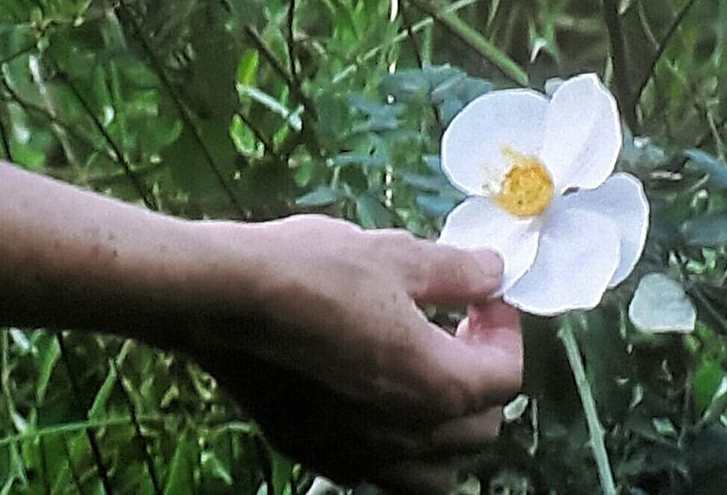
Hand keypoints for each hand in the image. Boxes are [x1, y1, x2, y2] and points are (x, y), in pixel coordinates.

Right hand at [189, 215, 521, 493]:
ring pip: (435, 470)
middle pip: (480, 428)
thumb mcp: (396, 255)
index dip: (505, 329)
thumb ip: (457, 272)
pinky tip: (374, 401)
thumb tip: (492, 273)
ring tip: (424, 377)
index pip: (506, 376)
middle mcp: (405, 437)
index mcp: (438, 386)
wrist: (220, 298)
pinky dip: (395, 447)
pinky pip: (378, 471)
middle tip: (459, 327)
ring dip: (446, 428)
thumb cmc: (310, 272)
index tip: (484, 297)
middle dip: (482, 376)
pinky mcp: (314, 453)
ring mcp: (357, 453)